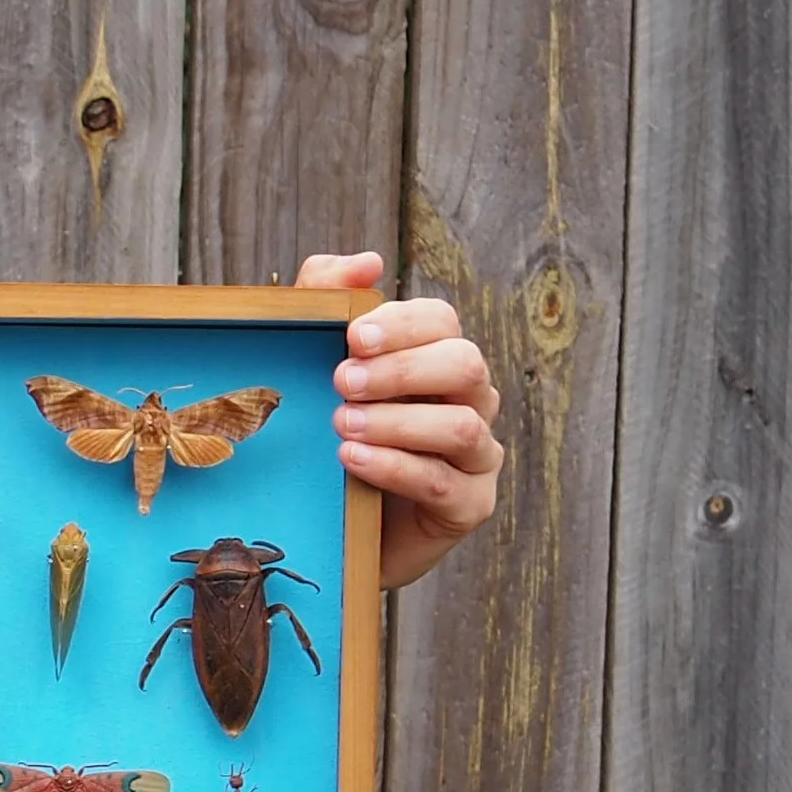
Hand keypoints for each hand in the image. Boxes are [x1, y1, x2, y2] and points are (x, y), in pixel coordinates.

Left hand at [297, 250, 502, 589]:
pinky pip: (443, 481)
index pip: (442, 322)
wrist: (334, 529)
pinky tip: (352, 459)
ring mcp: (476, 456)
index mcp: (437, 361)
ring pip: (459, 425)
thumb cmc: (330, 440)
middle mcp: (469, 402)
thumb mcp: (314, 369)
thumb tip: (367, 262)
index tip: (352, 336)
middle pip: (464, 365)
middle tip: (341, 382)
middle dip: (401, 370)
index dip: (403, 324)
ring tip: (341, 425)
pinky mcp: (469, 505)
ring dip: (396, 422)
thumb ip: (327, 304)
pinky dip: (395, 466)